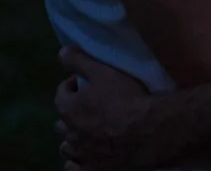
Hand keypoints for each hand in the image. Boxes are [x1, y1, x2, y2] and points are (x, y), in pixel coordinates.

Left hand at [55, 47, 159, 169]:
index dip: (72, 86)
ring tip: (86, 132)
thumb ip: (80, 61)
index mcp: (69, 109)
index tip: (85, 83)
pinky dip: (76, 162)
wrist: (149, 131)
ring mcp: (82, 155)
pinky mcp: (94, 170)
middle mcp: (71, 134)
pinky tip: (85, 155)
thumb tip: (61, 52)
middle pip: (61, 123)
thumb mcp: (103, 71)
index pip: (61, 94)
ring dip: (72, 138)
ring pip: (67, 148)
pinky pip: (74, 168)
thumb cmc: (126, 98)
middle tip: (87, 107)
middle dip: (71, 113)